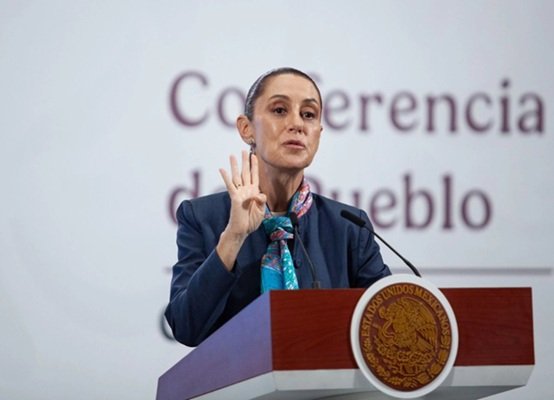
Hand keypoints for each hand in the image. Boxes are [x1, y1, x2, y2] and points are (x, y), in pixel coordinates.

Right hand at [216, 151, 266, 269]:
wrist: (243, 230)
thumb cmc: (251, 222)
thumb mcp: (261, 211)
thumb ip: (261, 201)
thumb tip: (259, 194)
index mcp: (254, 192)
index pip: (255, 176)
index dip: (255, 166)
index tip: (254, 156)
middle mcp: (246, 190)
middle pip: (245, 172)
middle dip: (245, 161)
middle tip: (243, 150)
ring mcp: (240, 193)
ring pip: (237, 176)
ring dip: (235, 166)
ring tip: (232, 155)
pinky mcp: (234, 197)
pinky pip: (230, 185)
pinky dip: (226, 177)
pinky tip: (221, 169)